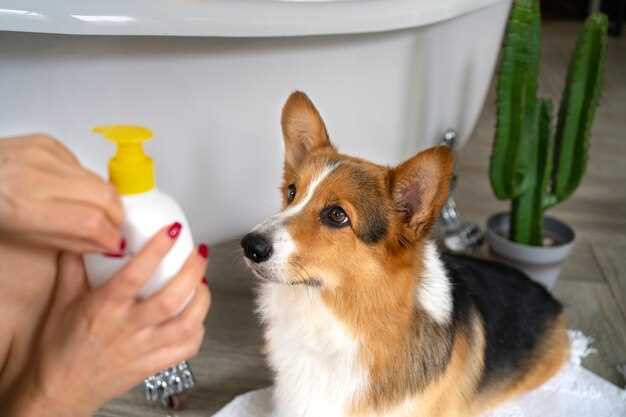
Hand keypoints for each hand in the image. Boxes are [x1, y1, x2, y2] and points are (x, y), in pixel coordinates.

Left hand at [0, 133, 123, 252]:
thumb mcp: (22, 237)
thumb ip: (71, 241)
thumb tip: (107, 243)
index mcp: (24, 207)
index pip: (90, 221)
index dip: (110, 235)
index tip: (115, 244)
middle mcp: (36, 176)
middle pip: (104, 195)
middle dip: (117, 215)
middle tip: (114, 227)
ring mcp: (42, 154)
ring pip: (99, 179)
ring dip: (104, 199)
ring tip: (94, 211)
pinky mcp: (47, 141)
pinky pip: (81, 165)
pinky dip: (84, 181)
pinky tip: (69, 189)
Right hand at [5, 224, 210, 416]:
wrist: (60, 391)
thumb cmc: (60, 348)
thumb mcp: (62, 301)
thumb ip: (74, 266)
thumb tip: (86, 237)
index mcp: (105, 309)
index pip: (135, 275)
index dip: (157, 250)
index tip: (172, 230)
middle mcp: (129, 328)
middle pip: (171, 299)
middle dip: (192, 272)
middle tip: (198, 253)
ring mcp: (145, 349)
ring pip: (186, 324)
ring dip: (202, 300)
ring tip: (203, 282)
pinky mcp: (154, 365)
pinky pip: (187, 348)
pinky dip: (198, 329)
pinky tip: (197, 315)